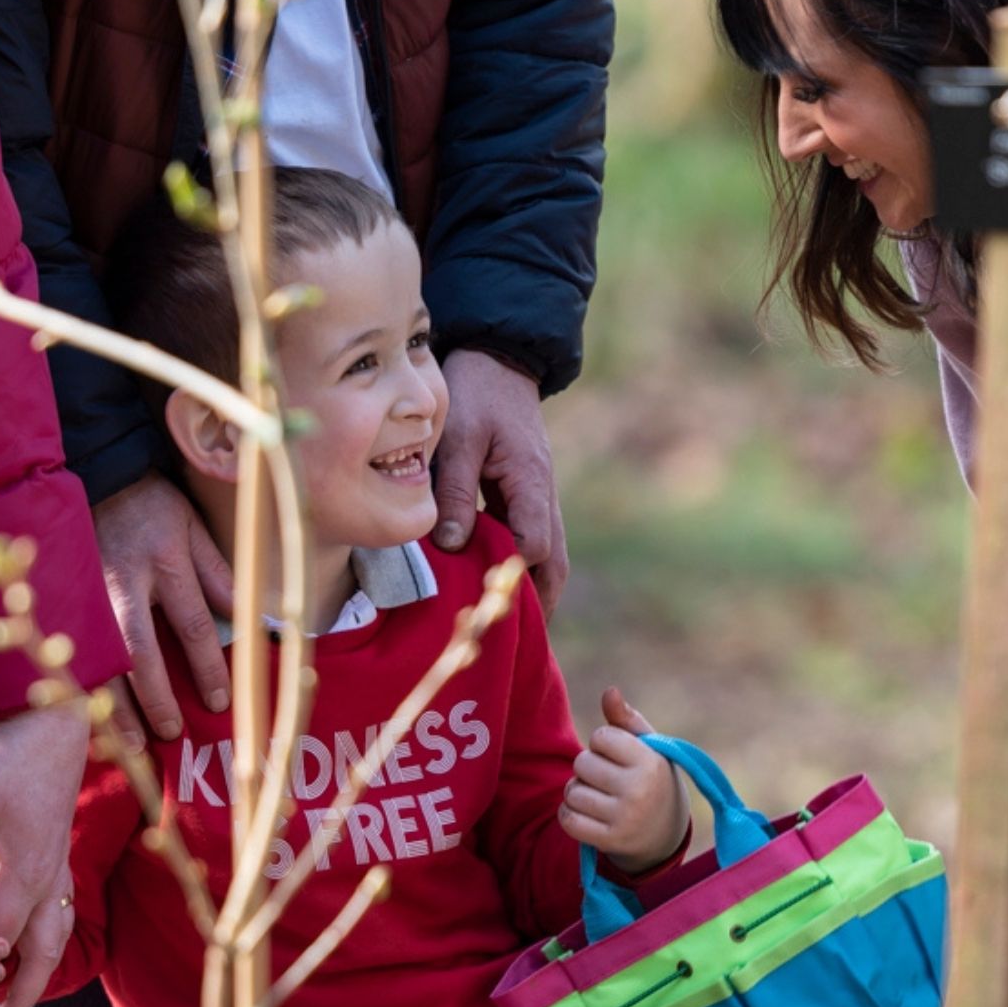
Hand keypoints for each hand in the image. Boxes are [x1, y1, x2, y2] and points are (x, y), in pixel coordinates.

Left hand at [0, 700, 86, 1006]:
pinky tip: (18, 946)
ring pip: (53, 934)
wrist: (55, 729)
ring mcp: (56, 869)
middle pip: (43, 950)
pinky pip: (52, 915)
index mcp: (28, 869)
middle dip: (24, 991)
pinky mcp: (54, 858)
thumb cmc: (14, 758)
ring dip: (33, 968)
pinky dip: (37, 941)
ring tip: (13, 999)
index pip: (0, 934)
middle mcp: (48, 876)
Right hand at [93, 471, 235, 739]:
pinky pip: (69, 651)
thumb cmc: (152, 505)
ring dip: (113, 706)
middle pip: (140, 650)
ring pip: (99, 658)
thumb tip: (253, 616)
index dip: (208, 666)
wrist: (95, 474)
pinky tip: (82, 718)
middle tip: (172, 732)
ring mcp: (87, 592)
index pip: (192, 624)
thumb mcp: (194, 528)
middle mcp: (125, 582)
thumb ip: (219, 574)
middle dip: (156, 696)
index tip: (219, 700)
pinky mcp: (61, 599)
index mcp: (166, 562)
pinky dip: (77, 687)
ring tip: (129, 745)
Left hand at [434, 350, 568, 617]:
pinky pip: (533, 543)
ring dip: (533, 592)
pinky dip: (523, 571)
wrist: (499, 361)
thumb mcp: (459, 436)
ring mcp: (539, 498)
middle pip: (553, 564)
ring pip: (548, 557)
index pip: (532, 545)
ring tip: (511, 632)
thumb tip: (453, 544)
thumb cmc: (476, 394)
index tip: (485, 603)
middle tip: (518, 645)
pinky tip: (496, 589)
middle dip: (539, 605)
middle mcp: (543, 497)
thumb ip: (455, 489)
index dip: (511, 577)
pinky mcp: (526, 497)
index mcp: (531, 483)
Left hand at [559, 688, 689, 872]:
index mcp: (650, 762)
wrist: (666, 834)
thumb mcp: (648, 747)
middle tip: (606, 778)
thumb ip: (626, 719)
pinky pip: (567, 820)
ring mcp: (624, 819)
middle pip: (582, 763)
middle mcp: (639, 791)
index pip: (601, 736)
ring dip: (577, 791)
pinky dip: (569, 814)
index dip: (603, 743)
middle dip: (588, 767)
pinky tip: (585, 813)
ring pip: (572, 792)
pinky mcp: (609, 841)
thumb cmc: (652, 779)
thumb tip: (609, 691)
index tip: (618, 755)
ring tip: (597, 796)